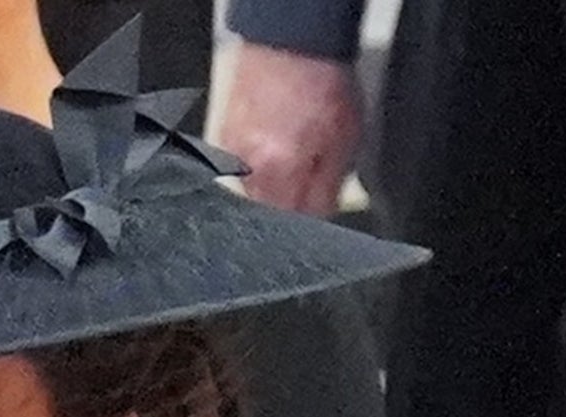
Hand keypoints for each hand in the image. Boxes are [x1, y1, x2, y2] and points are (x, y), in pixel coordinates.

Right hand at [216, 43, 363, 215]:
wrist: (292, 43)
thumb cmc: (321, 82)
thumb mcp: (346, 140)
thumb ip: (328, 189)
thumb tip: (318, 219)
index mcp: (278, 176)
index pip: (293, 224)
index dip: (311, 218)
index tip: (320, 204)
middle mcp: (247, 173)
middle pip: (270, 211)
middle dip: (291, 197)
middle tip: (311, 165)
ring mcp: (229, 157)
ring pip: (256, 189)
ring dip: (275, 177)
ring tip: (292, 144)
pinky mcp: (219, 142)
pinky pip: (243, 166)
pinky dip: (259, 159)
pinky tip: (275, 137)